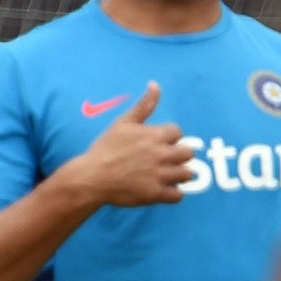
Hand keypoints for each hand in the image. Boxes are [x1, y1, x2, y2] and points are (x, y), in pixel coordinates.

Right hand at [64, 82, 193, 208]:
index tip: (159, 143)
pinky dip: (173, 193)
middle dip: (180, 155)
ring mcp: (159, 175)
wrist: (92, 177)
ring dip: (179, 174)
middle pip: (188, 153)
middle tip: (167, 160)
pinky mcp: (155, 194)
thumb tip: (155, 84)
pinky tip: (163, 189)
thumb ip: (143, 105)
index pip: (178, 132)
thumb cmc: (105, 148)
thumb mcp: (123, 122)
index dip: (170, 138)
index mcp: (154, 135)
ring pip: (187, 174)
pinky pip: (178, 195)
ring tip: (167, 175)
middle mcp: (160, 154)